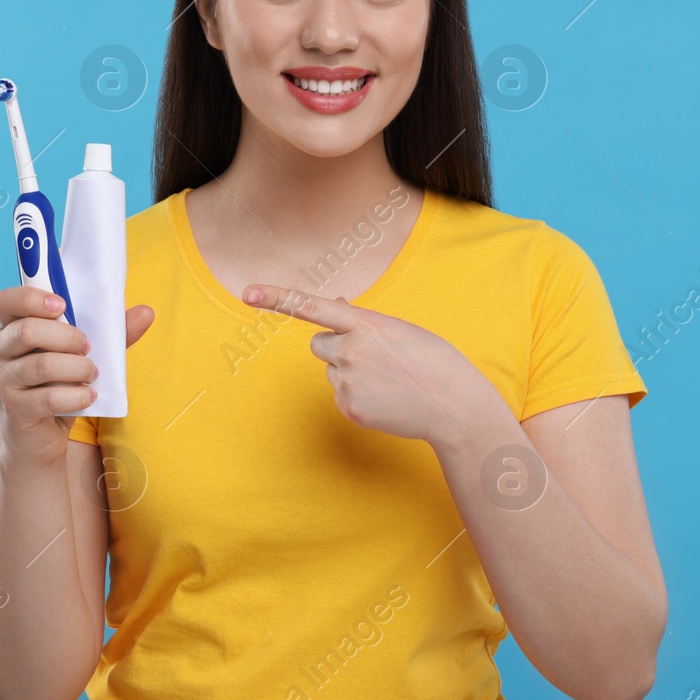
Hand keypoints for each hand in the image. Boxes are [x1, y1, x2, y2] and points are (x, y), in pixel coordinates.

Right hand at [0, 287, 154, 465]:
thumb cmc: (59, 386)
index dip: (32, 298)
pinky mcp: (14, 408)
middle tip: (88, 348)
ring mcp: (3, 380)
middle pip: (28, 330)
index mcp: (11, 328)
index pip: (7, 301)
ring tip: (92, 374)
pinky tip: (89, 397)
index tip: (63, 306)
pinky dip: (77, 396)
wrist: (39, 438)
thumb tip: (146, 312)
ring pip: (43, 365)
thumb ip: (111, 334)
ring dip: (78, 368)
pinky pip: (49, 397)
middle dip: (67, 336)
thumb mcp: (83, 356)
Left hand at [242, 284, 499, 447]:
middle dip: (337, 348)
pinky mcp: (348, 408)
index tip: (246, 292)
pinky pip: (339, 394)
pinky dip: (357, 396)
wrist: (452, 404)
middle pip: (318, 344)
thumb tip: (335, 307)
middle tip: (375, 360)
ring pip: (330, 370)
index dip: (277, 297)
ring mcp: (347, 381)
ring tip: (386, 381)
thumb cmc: (430, 360)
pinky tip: (384, 399)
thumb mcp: (398, 329)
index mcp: (365, 324)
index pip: (312, 306)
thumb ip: (362, 319)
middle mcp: (350, 350)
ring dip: (350, 372)